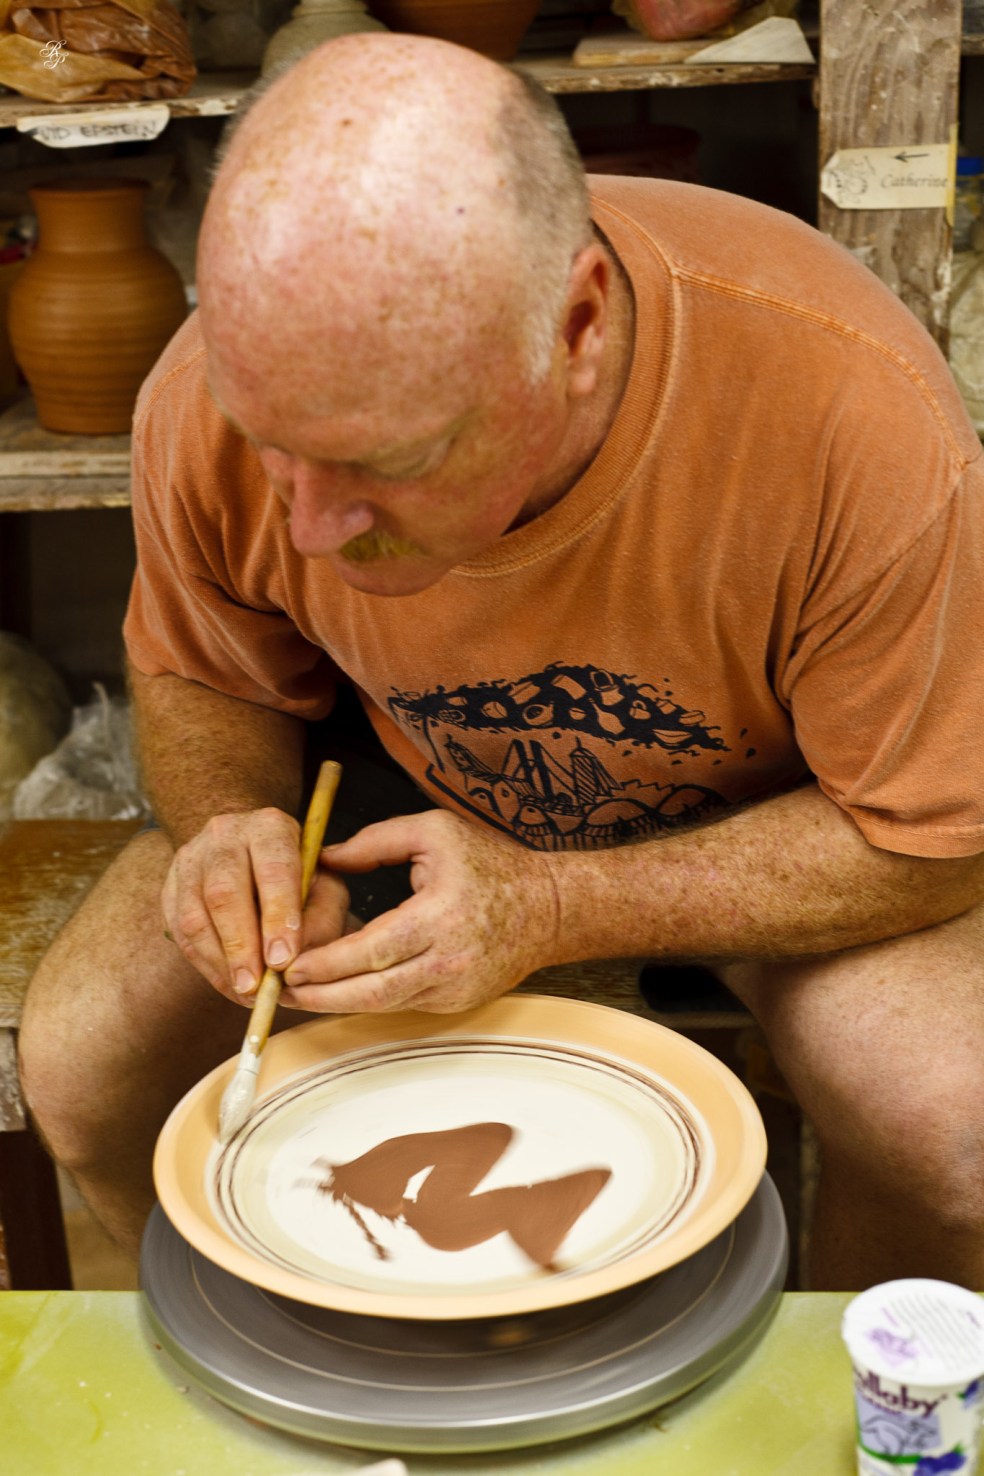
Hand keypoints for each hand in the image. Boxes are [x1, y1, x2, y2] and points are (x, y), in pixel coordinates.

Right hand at [161, 807, 350, 1003]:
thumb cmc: (297, 872)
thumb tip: (299, 961)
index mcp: (270, 827)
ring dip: (221, 963)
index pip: (274, 869)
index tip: (283, 959)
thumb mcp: (325, 883)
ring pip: (195, 917)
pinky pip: (182, 934)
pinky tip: (230, 986)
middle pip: (225, 893)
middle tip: (257, 987)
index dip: (277, 917)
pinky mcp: (171, 887)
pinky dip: (207, 966)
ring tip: (245, 993)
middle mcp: (225, 836)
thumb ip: (322, 915)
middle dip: (241, 947)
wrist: (250, 846)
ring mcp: (191, 860)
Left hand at [280, 810, 561, 1012]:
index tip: (291, 964)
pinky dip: (369, 1000)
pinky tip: (340, 990)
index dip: (327, 963)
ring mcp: (456, 987)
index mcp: (441, 915)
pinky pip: (404, 1005)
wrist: (550, 908)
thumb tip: (322, 858)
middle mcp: (449, 959)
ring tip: (299, 994)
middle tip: (280, 991)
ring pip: (386, 1006)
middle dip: (321, 996)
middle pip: (373, 991)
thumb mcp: (434, 832)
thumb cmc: (491, 863)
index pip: (373, 950)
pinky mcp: (458, 1002)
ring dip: (338, 1004)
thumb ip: (376, 840)